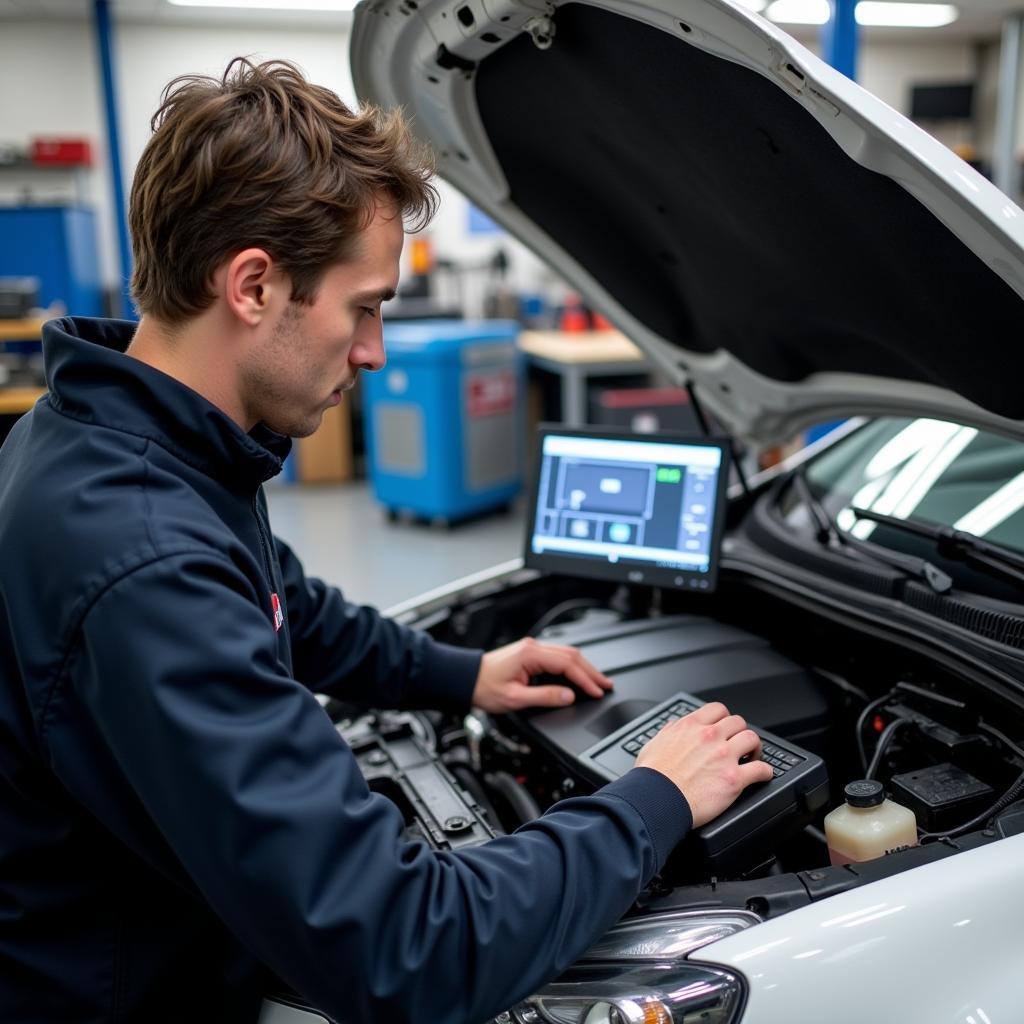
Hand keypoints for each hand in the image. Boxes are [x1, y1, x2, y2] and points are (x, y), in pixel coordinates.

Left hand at [472, 637, 613, 713]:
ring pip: (566, 654)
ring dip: (583, 668)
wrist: (465, 679)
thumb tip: (569, 696)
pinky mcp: (529, 654)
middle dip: (591, 671)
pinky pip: (557, 657)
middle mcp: (533, 647)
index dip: (585, 679)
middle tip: (606, 685)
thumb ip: (545, 697)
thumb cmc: (484, 688)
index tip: (597, 691)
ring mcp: (532, 649)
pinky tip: (578, 675)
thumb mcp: (515, 698)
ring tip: (598, 681)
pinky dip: (572, 666)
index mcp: (531, 654)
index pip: (567, 664)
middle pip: (572, 656)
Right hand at [635, 702, 773, 826]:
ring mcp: (724, 757)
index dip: (724, 718)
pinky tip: (763, 774)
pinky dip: (765, 771)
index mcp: (690, 726)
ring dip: (755, 747)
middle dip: (739, 732)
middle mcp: (710, 737)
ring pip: (752, 739)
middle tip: (739, 743)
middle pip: (738, 722)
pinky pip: (761, 769)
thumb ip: (669, 731)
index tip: (725, 727)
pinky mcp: (734, 779)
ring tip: (753, 756)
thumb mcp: (655, 743)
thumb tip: (674, 726)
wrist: (656, 800)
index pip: (718, 709)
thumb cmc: (652, 776)